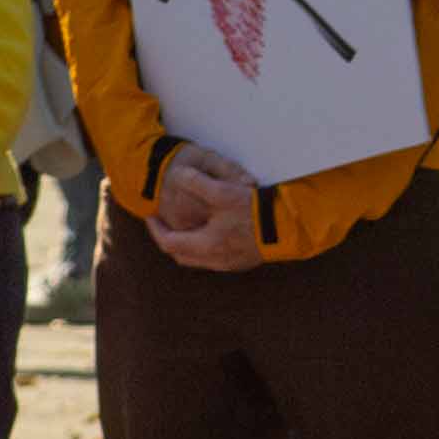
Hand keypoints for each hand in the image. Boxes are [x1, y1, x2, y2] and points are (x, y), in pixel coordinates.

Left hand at [146, 145, 267, 271]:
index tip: (151, 215)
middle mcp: (215, 260)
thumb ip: (197, 183)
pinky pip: (214, 258)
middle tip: (163, 223)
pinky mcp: (242, 262)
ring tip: (185, 226)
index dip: (155, 229)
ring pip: (198, 259)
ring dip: (187, 244)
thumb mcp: (222, 192)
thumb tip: (178, 175)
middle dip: (169, 239)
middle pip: (181, 255)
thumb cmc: (253, 210)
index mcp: (205, 245)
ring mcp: (229, 264)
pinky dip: (204, 246)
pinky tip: (211, 231)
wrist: (287, 226)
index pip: (168, 243)